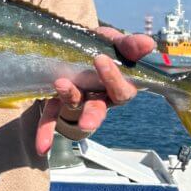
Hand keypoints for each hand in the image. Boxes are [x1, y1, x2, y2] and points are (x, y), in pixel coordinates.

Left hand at [36, 27, 155, 155]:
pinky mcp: (58, 100)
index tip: (100, 59)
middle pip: (98, 111)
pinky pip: (52, 116)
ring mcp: (78, 101)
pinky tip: (42, 147)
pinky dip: (46, 130)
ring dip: (68, 98)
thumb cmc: (104, 47)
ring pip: (75, 106)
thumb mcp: (117, 43)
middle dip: (92, 116)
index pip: (121, 91)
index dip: (113, 79)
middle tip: (86, 122)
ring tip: (61, 84)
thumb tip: (148, 43)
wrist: (78, 43)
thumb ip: (131, 45)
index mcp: (117, 87)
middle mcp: (99, 99)